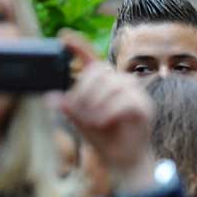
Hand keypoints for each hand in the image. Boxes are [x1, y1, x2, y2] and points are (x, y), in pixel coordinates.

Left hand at [56, 31, 156, 193]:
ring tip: (91, 121)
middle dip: (83, 92)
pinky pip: (125, 101)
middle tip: (78, 113)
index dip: (78, 46)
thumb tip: (52, 98)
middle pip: (98, 72)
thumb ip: (68, 107)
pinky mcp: (144, 107)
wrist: (123, 159)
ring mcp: (136, 94)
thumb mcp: (80, 120)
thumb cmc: (103, 137)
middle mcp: (122, 83)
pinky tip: (104, 122)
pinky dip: (110, 112)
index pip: (92, 60)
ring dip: (96, 104)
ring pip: (112, 85)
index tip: (63, 36)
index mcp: (105, 83)